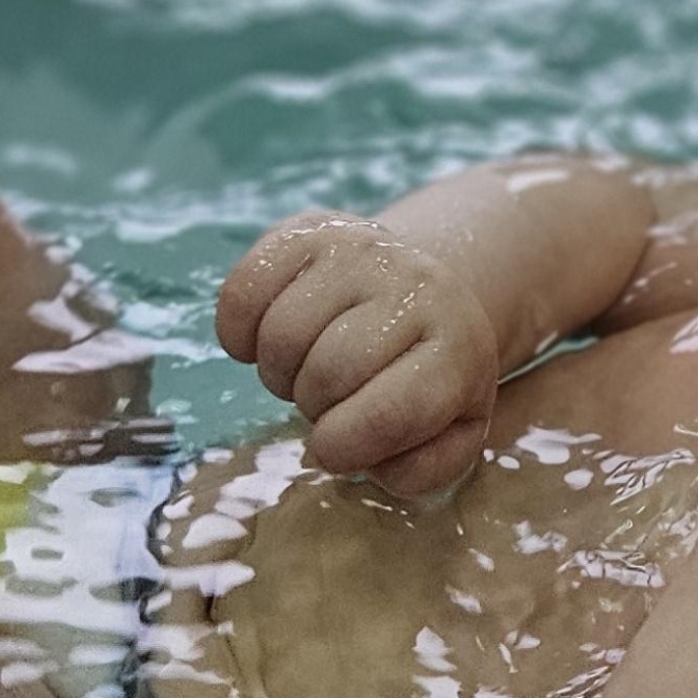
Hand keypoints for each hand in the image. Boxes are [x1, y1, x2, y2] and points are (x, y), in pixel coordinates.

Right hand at [216, 214, 499, 502]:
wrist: (424, 291)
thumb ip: (425, 467)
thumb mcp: (451, 430)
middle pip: (327, 370)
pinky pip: (245, 289)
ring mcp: (363, 252)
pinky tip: (262, 342)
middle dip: (313, 405)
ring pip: (281, 334)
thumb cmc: (429, 377)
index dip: (344, 445)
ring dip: (278, 372)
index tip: (334, 448)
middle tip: (327, 402)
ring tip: (305, 369)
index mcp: (458, 349)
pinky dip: (238, 332)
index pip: (388, 412)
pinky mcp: (312, 229)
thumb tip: (377, 465)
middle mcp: (417, 288)